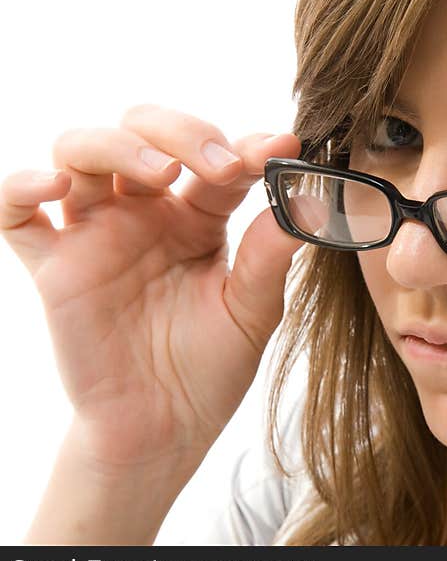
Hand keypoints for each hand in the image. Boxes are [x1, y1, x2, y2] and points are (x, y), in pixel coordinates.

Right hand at [0, 104, 303, 475]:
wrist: (164, 428)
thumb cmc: (210, 368)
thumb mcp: (252, 313)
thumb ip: (269, 258)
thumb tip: (303, 202)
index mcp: (197, 220)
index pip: (217, 163)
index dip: (248, 148)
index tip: (283, 147)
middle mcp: (145, 215)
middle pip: (145, 132)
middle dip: (183, 133)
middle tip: (221, 165)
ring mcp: (96, 235)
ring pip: (82, 152)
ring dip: (118, 145)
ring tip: (162, 174)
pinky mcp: (54, 267)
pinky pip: (14, 213)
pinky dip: (21, 187)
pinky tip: (57, 187)